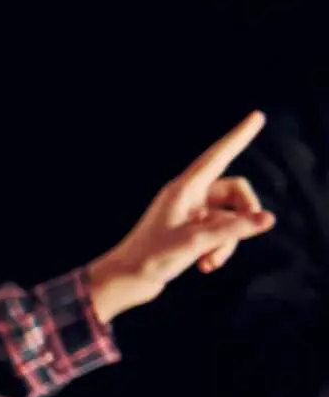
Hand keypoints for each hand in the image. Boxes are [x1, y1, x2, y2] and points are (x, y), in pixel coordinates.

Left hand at [87, 111, 278, 320]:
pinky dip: (220, 248)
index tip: (257, 116)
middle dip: (245, 215)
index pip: (218, 155)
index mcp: (184, 189)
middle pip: (235, 190)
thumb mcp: (197, 241)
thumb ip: (234, 229)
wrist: (127, 280)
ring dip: (229, 240)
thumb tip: (269, 219)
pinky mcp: (192, 230)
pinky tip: (205, 266)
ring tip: (210, 262)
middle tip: (242, 235)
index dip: (239, 136)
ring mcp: (191, 213)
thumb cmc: (152, 257)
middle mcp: (188, 196)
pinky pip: (221, 232)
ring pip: (231, 216)